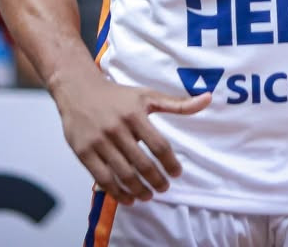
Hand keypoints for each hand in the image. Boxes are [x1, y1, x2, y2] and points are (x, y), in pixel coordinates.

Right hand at [53, 61, 210, 205]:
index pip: (159, 145)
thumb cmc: (117, 95)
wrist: (79, 89)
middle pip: (142, 164)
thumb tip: (208, 99)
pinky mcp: (84, 152)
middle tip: (164, 187)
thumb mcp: (148, 95)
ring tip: (149, 195)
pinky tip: (128, 197)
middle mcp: (117, 128)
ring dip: (139, 190)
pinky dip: (117, 192)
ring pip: (124, 174)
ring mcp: (99, 141)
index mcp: (135, 113)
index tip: (177, 173)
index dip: (170, 163)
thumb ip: (177, 103)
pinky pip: (103, 179)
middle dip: (157, 180)